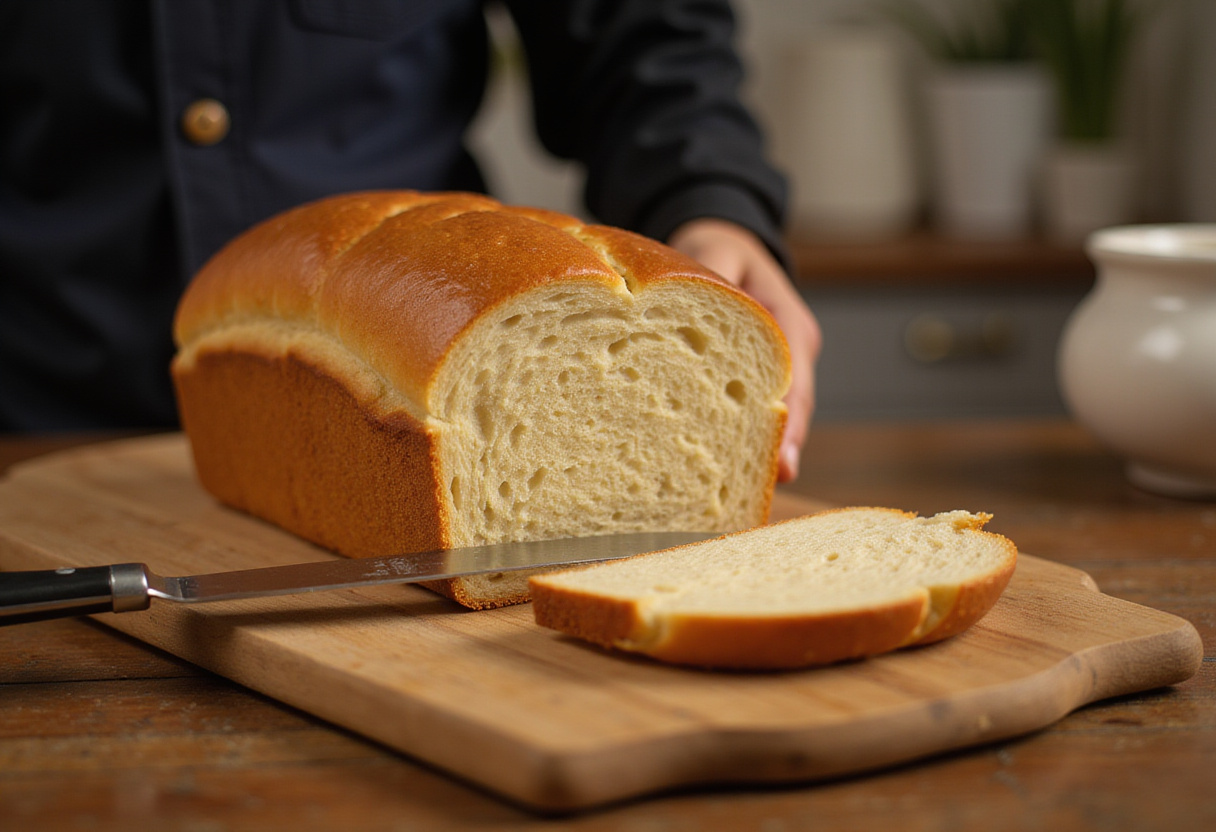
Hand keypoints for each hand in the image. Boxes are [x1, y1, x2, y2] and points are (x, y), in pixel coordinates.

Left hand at [667, 219, 820, 481]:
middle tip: (769, 487)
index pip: (795, 377)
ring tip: (741, 495)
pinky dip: (733, 441)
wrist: (718, 244)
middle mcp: (788, 352)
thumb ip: (709, 267)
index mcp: (787, 322)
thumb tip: (701, 286)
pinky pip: (744, 414)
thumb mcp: (712, 246)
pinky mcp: (749, 383)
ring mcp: (773, 370)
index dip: (789, 421)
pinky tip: (714, 475)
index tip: (783, 459)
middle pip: (789, 409)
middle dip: (778, 449)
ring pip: (767, 417)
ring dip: (755, 453)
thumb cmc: (713, 247)